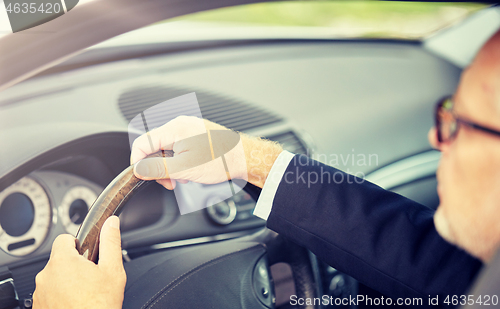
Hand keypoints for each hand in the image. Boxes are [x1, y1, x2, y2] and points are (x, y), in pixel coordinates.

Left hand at [33, 216, 125, 308]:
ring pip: (55, 279)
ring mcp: (41, 293)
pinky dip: (60, 298)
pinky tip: (76, 304)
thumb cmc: (100, 305)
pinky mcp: (39, 308)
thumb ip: (110, 242)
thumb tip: (111, 223)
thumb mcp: (113, 270)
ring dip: (67, 282)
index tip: (87, 255)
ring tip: (85, 295)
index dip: (78, 244)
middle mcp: (46, 275)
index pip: (64, 238)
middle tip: (91, 278)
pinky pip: (50, 295)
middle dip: (75, 266)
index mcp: (63, 261)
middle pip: (60, 260)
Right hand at [130, 116, 282, 188]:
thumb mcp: (184, 169)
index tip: (141, 175)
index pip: (142, 142)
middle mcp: (181, 124)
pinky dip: (181, 161)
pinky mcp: (197, 134)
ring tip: (185, 177)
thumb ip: (158, 169)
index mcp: (175, 128)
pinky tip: (191, 170)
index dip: (138, 161)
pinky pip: (179, 147)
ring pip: (168, 148)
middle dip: (159, 167)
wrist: (244, 158)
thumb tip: (138, 169)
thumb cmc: (221, 161)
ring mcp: (190, 128)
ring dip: (171, 166)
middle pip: (155, 146)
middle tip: (169, 182)